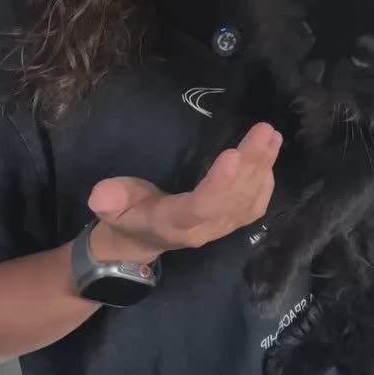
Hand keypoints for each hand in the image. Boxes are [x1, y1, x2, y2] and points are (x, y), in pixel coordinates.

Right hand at [87, 123, 282, 263]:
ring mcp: (220, 228)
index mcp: (173, 223)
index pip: (201, 206)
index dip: (219, 184)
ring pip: (248, 200)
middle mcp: (203, 229)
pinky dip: (265, 182)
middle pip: (233, 198)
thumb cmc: (125, 217)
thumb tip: (101, 195)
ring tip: (272, 136)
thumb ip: (109, 200)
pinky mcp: (229, 222)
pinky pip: (254, 206)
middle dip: (251, 164)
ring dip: (263, 168)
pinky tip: (270, 158)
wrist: (138, 243)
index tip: (232, 155)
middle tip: (264, 131)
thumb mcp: (109, 208)